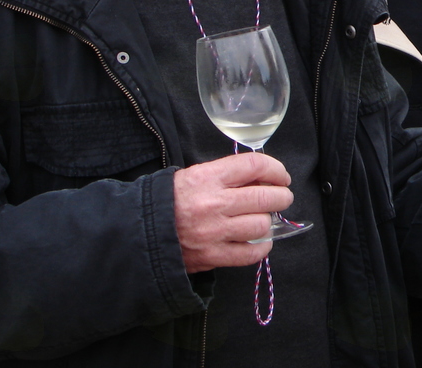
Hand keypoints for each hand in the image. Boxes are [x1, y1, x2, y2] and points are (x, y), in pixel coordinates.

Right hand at [173, 152, 293, 272]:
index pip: (255, 165)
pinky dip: (262, 247)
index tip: (281, 176)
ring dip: (269, 222)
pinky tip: (260, 241)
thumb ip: (227, 175)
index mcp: (208, 177)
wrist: (139, 231)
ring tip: (264, 219)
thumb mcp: (195, 175)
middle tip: (281, 197)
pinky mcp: (212, 256)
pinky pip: (250, 253)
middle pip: (265, 197)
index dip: (276, 169)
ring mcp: (214, 232)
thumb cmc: (170, 199)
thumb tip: (262, 178)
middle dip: (281, 196)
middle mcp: (214, 203)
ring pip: (261, 225)